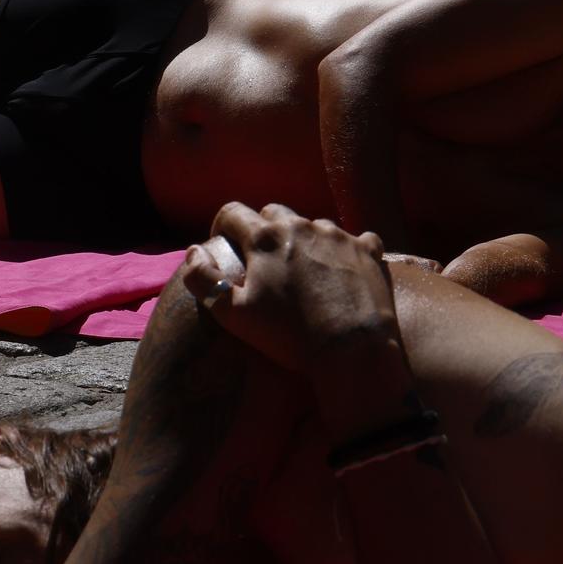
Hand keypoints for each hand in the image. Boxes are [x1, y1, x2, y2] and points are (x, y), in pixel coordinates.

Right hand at [181, 202, 397, 370]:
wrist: (353, 350)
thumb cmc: (288, 336)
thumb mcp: (232, 315)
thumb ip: (202, 279)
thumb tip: (193, 252)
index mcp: (265, 238)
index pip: (233, 212)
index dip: (222, 228)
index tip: (225, 248)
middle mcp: (302, 225)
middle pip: (274, 212)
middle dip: (264, 231)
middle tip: (264, 263)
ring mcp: (339, 235)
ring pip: (313, 226)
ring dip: (304, 242)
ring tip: (305, 274)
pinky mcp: (369, 250)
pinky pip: (355, 239)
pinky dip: (345, 252)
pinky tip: (343, 274)